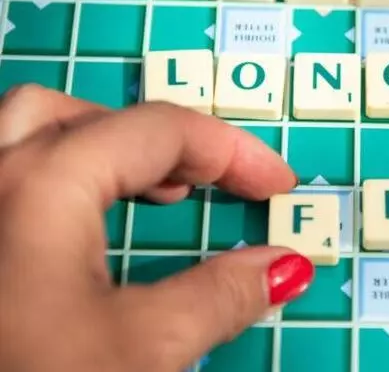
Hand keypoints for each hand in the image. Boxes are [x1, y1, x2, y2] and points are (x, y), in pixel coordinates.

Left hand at [0, 85, 313, 371]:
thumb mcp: (140, 352)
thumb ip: (221, 296)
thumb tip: (284, 267)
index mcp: (42, 184)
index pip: (161, 130)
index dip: (234, 152)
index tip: (276, 186)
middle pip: (88, 115)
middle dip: (164, 141)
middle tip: (214, 184)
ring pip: (30, 130)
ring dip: (103, 145)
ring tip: (151, 187)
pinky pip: (6, 171)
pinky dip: (61, 174)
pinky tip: (81, 224)